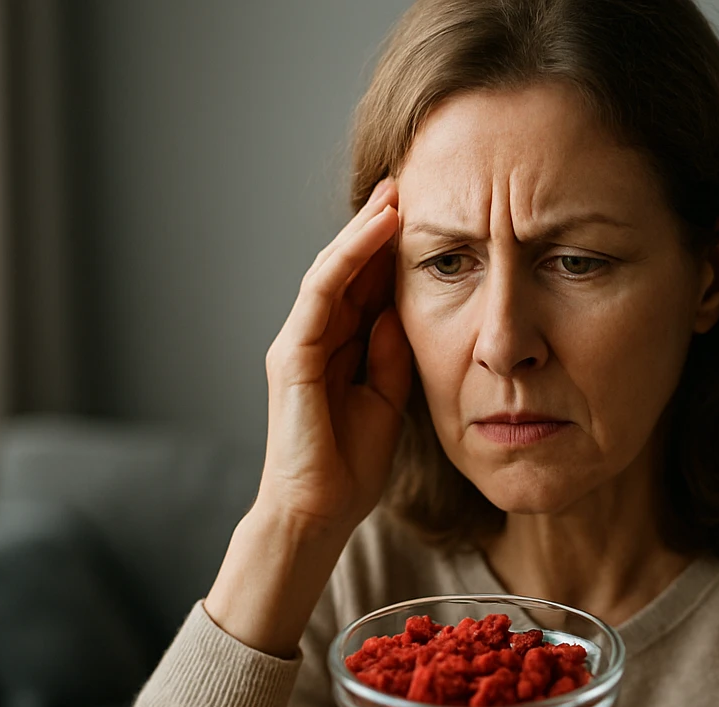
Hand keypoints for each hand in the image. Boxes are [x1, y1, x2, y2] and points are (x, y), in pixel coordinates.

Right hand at [257, 177, 411, 539]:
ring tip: (395, 193)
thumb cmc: (350, 467)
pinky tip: (377, 230)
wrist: (319, 513)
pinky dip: (349, 258)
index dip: (390, 250)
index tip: (426, 214)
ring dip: (363, 230)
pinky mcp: (292, 355)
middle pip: (346, 268)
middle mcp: (312, 339)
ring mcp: (298, 344)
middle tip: (407, 181)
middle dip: (375, 225)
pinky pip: (321, 293)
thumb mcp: (388, 399)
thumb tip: (403, 312)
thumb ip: (392, 354)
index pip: (364, 286)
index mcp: (336, 349)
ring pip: (331, 269)